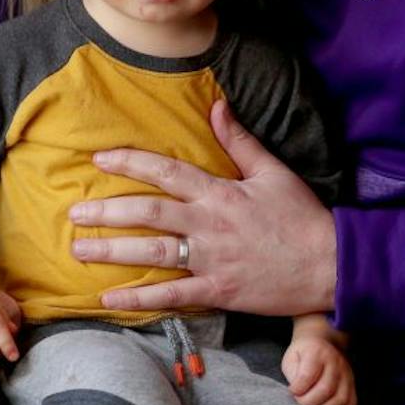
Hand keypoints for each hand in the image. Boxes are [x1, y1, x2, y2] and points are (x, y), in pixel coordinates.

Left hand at [69, 99, 337, 315]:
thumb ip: (240, 140)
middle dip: (108, 211)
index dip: (130, 163)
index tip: (99, 159)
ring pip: (153, 253)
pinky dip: (139, 298)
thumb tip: (216, 105)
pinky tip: (108, 297)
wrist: (329, 265)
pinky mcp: (218, 292)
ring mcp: (212, 261)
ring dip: (113, 251)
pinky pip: (172, 296)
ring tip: (79, 249)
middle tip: (74, 211)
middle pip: (149, 214)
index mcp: (220, 192)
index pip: (166, 171)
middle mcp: (210, 225)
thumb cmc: (302, 217)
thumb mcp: (273, 171)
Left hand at [282, 329, 355, 404]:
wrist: (322, 344)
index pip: (307, 376)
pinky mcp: (353, 386)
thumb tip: (299, 393)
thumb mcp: (291, 358)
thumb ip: (293, 374)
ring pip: (340, 400)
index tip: (292, 390)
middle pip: (325, 389)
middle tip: (300, 400)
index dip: (297, 389)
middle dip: (308, 402)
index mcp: (317, 351)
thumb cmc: (303, 355)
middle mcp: (336, 361)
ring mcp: (347, 374)